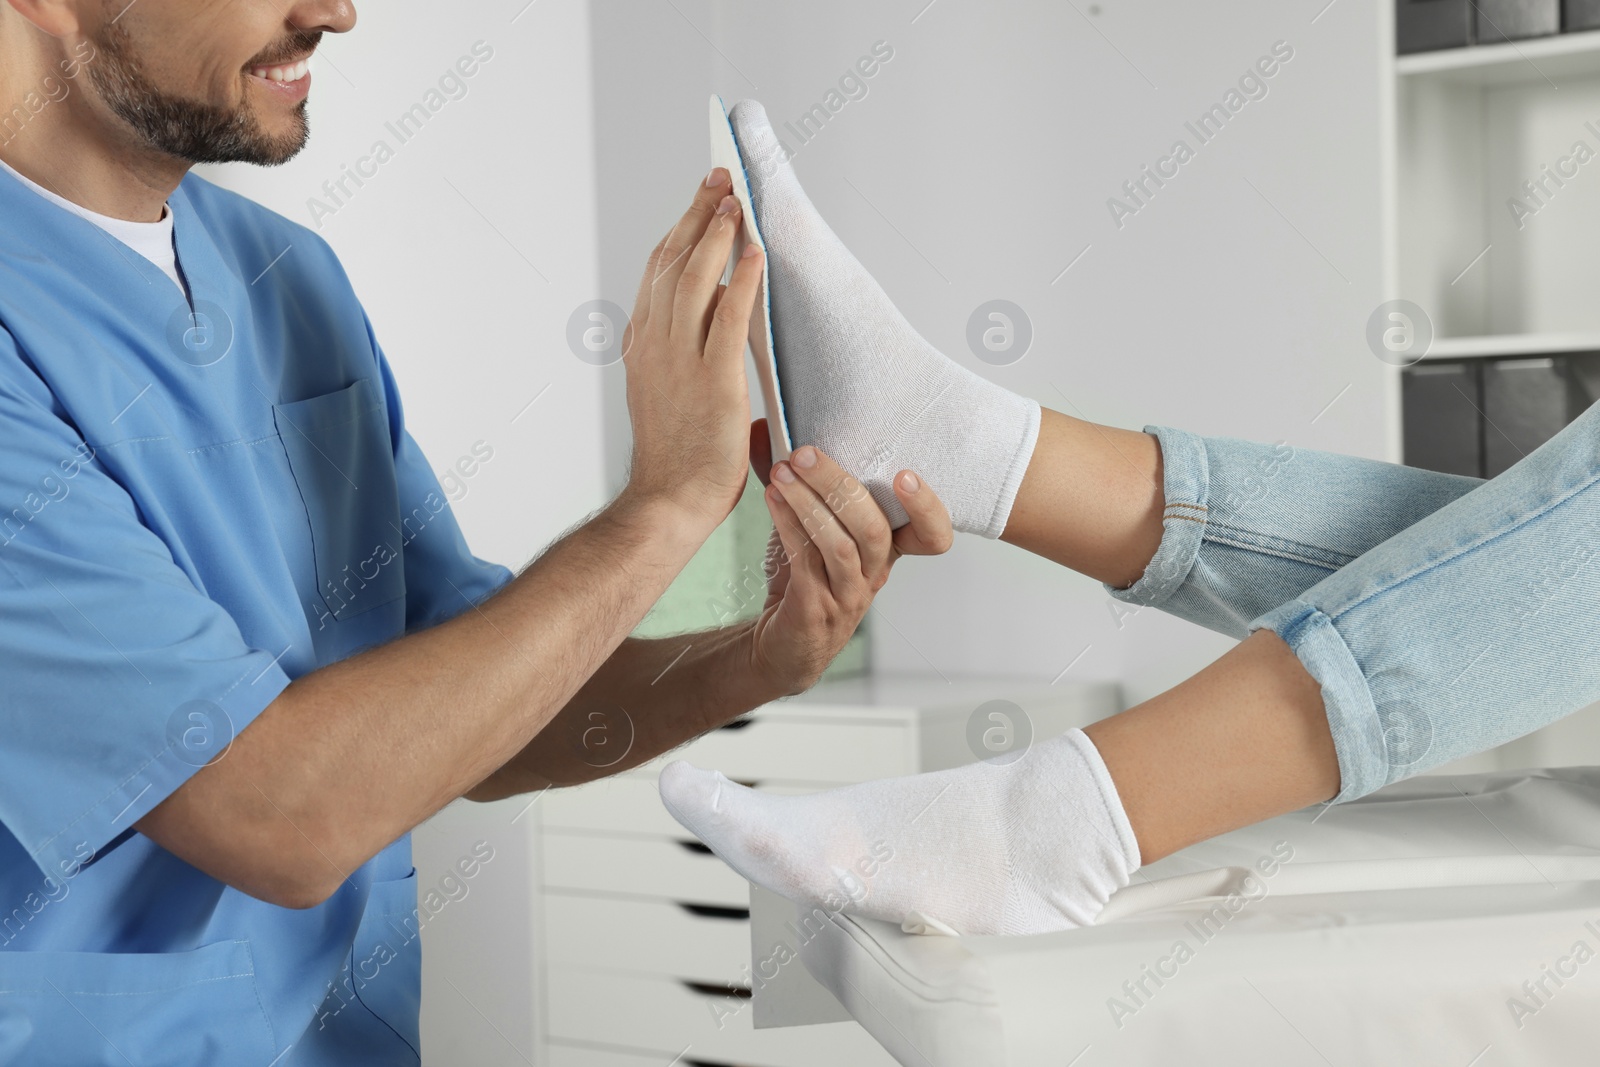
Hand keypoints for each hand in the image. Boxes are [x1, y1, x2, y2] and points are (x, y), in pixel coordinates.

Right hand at [619, 169, 763, 531]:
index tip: (701, 201)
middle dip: (698, 214)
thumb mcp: (664, 395)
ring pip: (696, 278)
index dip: (680, 230)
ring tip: (737, 201)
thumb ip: (679, 357)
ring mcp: (680, 360)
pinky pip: (728, 317)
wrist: (667, 503)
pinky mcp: (713, 380)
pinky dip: (742, 279)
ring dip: (718, 234)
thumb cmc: (676, 461)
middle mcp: (654, 344)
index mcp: (642, 346)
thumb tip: (710, 326)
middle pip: (673, 262)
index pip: (658, 272)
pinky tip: (756, 253)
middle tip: (720, 179)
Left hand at [744, 420, 953, 694]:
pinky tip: (771, 499)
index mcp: (887, 550)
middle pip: (876, 528)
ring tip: (780, 473)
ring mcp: (848, 594)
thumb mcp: (807, 524)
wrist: (783, 642)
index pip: (933, 536)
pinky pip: (807, 562)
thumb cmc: (803, 577)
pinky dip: (789, 524)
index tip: (906, 473)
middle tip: (804, 453)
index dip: (927, 507)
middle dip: (839, 484)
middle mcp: (875, 573)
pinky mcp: (816, 608)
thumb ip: (795, 479)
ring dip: (809, 503)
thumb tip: (767, 426)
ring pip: (842, 545)